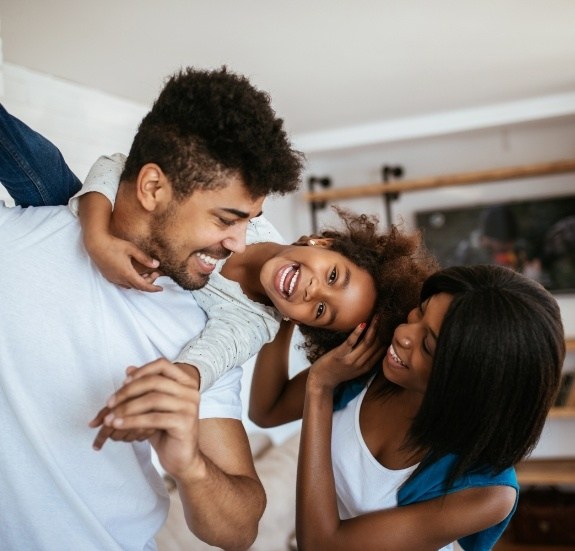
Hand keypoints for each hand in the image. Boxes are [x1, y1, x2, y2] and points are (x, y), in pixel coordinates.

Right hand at [85, 233, 162, 291]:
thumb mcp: (131, 249)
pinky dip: (131, 282)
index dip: (153, 288)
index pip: (143, 286)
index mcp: (127, 273)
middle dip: (148, 283)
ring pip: (130, 286)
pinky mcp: (108, 276)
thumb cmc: (114, 245)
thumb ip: (144, 258)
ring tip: (146, 274)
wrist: (95, 244)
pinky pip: (122, 284)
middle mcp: (120, 279)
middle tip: (155, 274)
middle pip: (138, 286)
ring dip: (139, 282)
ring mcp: (113, 278)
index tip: (161, 288)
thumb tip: (157, 265)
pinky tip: (133, 275)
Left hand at [89, 359, 202, 478]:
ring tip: (110, 418)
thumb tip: (128, 369)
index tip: (123, 382)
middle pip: (154, 382)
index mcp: (185, 383)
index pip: (162, 365)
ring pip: (152, 399)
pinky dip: (132, 421)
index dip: (141, 370)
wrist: (183, 458)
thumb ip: (144, 388)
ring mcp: (189, 407)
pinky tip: (119, 425)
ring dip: (127, 408)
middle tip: (110, 403)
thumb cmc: (167, 431)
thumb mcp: (154, 407)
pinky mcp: (184, 423)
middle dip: (128, 391)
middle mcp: (191, 391)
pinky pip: (153, 418)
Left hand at [307, 318, 384, 391]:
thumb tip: (375, 344)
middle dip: (382, 330)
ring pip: (366, 342)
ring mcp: (350, 360)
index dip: (386, 338)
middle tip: (385, 316)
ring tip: (377, 317)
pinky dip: (357, 332)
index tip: (390, 326)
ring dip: (373, 328)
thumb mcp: (356, 369)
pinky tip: (362, 323)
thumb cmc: (338, 372)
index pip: (381, 351)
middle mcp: (361, 364)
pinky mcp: (339, 355)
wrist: (321, 381)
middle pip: (375, 345)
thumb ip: (365, 359)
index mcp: (366, 367)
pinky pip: (351, 342)